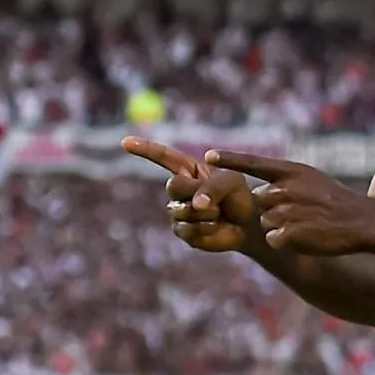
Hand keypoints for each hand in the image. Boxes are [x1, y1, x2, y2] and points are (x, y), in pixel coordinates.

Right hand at [124, 136, 259, 252]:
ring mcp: (178, 210)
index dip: (144, 149)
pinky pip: (186, 229)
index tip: (125, 142)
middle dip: (195, 193)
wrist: (249, 225)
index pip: (163, 156)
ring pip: (180, 210)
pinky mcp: (182, 231)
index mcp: (188, 170)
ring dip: (204, 214)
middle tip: (216, 201)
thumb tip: (194, 205)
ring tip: (218, 214)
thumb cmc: (241, 196)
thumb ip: (214, 187)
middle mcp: (179, 189)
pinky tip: (215, 227)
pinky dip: (205, 228)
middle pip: (173, 186)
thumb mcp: (232, 181)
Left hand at [209, 152, 373, 254]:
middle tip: (300, 213)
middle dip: (273, 210)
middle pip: (259, 201)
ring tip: (306, 225)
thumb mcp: (312, 181)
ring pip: (266, 222)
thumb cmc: (336, 202)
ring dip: (280, 228)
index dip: (230, 160)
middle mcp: (288, 188)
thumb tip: (259, 194)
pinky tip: (305, 238)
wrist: (362, 222)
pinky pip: (273, 239)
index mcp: (292, 171)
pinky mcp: (290, 233)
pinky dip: (285, 243)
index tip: (209, 156)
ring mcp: (288, 210)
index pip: (255, 163)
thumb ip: (285, 183)